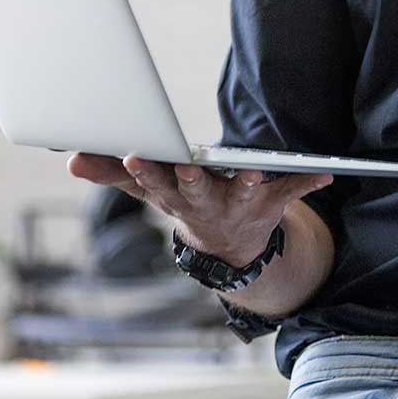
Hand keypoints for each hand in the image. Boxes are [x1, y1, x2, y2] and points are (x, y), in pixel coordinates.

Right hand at [66, 152, 328, 264]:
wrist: (231, 244)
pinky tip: (326, 173)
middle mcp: (207, 202)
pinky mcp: (272, 200)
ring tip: (254, 172)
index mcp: (176, 195)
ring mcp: (241, 203)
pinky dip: (309, 181)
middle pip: (196, 191)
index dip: (144, 170)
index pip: (154, 182)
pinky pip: (293, 189)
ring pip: (244, 193)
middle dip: (191, 179)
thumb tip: (71, 160)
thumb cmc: (184, 199)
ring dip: (249, 183)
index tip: (132, 153)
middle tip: (186, 165)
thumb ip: (111, 172)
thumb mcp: (148, 188)